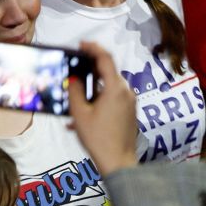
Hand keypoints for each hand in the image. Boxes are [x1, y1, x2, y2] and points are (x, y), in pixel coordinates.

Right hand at [68, 42, 138, 176]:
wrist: (119, 161)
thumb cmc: (98, 138)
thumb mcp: (79, 113)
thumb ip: (75, 90)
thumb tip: (75, 77)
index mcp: (116, 88)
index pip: (106, 59)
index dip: (93, 48)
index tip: (82, 44)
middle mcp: (127, 92)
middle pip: (108, 72)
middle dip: (91, 69)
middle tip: (75, 67)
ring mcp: (131, 102)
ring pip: (110, 87)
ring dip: (93, 88)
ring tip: (75, 96)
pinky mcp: (130, 112)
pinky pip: (113, 99)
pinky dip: (99, 100)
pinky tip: (83, 113)